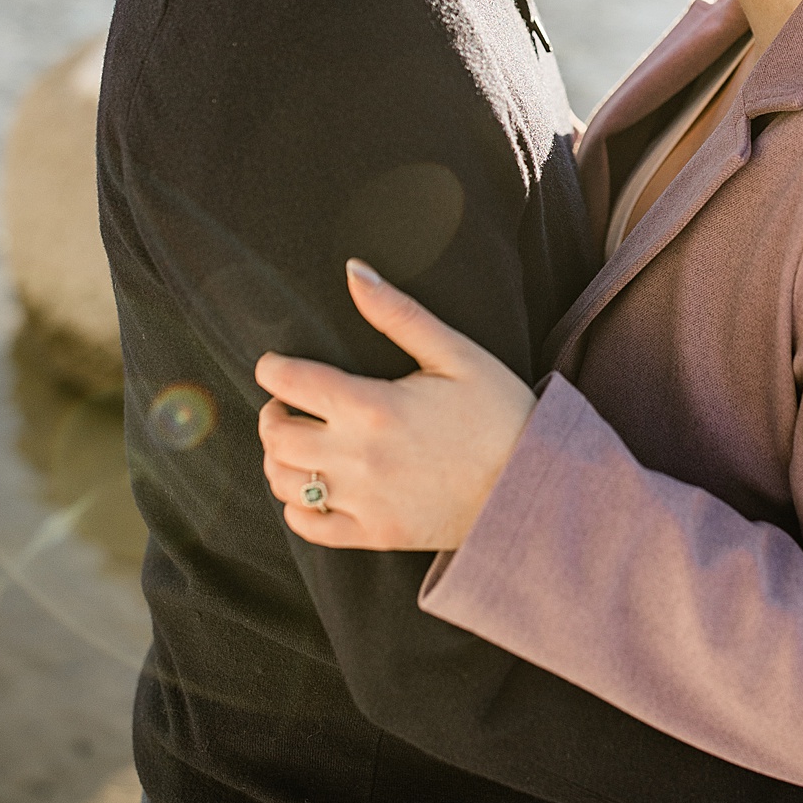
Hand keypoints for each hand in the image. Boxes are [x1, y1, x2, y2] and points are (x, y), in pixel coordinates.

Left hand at [255, 261, 534, 549]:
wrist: (531, 484)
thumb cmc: (498, 411)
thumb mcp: (455, 353)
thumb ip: (399, 314)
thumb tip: (353, 271)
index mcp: (373, 406)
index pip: (289, 382)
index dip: (272, 368)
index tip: (276, 365)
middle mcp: (358, 456)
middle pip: (276, 435)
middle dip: (272, 413)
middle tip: (287, 403)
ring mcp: (364, 499)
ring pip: (285, 481)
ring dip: (279, 458)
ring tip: (299, 441)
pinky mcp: (374, 532)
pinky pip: (309, 526)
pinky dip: (298, 506)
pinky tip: (314, 485)